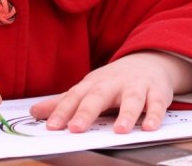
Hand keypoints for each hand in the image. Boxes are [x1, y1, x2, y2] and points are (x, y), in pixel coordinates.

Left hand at [30, 51, 191, 132]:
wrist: (149, 60)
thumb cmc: (114, 80)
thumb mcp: (88, 88)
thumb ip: (63, 102)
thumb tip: (34, 112)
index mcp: (94, 84)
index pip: (75, 97)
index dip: (62, 111)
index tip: (51, 126)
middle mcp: (114, 84)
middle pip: (99, 96)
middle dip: (87, 112)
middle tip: (76, 128)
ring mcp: (136, 87)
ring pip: (132, 99)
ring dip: (126, 114)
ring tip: (119, 130)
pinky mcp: (157, 92)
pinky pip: (157, 104)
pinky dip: (154, 115)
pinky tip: (149, 127)